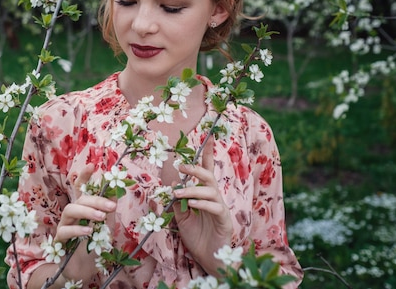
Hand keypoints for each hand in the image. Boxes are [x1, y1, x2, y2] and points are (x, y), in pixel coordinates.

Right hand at [54, 165, 116, 281]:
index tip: (92, 165)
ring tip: (101, 218)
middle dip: (96, 200)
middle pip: (80, 199)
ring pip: (70, 210)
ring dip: (87, 212)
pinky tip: (89, 231)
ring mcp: (64, 225)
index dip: (85, 175)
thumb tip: (117, 189)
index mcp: (82, 207)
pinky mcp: (60, 240)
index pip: (80, 187)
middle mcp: (72, 213)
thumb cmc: (94, 244)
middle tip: (111, 207)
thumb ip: (109, 207)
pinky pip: (65, 230)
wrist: (85, 268)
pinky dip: (78, 229)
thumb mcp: (106, 223)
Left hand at [172, 137, 232, 274]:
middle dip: (195, 168)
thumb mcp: (182, 217)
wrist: (207, 258)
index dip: (207, 154)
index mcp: (205, 194)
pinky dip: (202, 204)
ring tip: (178, 193)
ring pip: (210, 190)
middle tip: (181, 166)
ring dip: (192, 189)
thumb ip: (177, 201)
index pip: (207, 170)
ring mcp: (221, 208)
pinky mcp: (224, 220)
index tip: (208, 136)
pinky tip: (191, 205)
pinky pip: (215, 207)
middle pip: (209, 176)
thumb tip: (171, 183)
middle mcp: (214, 198)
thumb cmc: (196, 236)